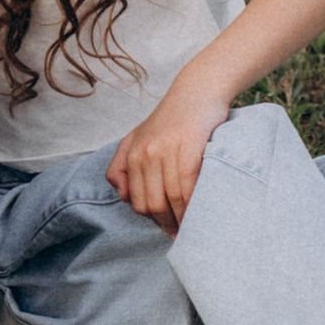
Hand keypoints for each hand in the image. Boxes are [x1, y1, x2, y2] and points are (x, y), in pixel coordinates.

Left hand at [106, 94, 226, 236]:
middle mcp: (145, 153)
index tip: (167, 230)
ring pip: (171, 198)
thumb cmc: (172, 118)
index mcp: (132, 154)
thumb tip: (123, 197)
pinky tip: (202, 211)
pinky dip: (194, 203)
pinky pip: (188, 185)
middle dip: (168, 224)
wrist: (198, 89)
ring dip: (183, 219)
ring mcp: (166, 149)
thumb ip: (123, 166)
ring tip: (194, 228)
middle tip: (182, 235)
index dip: (153, 221)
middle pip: (152, 204)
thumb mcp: (138, 137)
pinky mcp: (189, 146)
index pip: (137, 202)